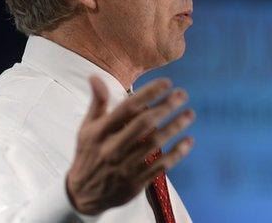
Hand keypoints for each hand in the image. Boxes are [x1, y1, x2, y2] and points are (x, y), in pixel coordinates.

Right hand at [66, 76, 194, 214]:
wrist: (82, 195)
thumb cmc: (88, 154)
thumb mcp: (87, 128)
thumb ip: (97, 103)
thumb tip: (94, 76)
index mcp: (101, 132)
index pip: (127, 108)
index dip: (149, 93)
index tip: (167, 82)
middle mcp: (113, 148)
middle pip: (144, 124)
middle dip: (165, 107)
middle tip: (182, 95)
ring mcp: (125, 167)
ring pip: (155, 144)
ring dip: (175, 127)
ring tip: (189, 114)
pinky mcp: (136, 183)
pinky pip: (160, 166)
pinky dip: (177, 153)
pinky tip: (188, 141)